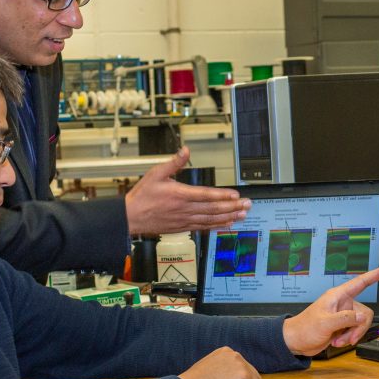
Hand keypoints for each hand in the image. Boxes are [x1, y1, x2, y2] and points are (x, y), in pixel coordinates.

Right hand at [125, 147, 250, 235]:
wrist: (132, 217)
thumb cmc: (143, 196)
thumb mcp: (156, 173)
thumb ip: (174, 163)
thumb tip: (185, 151)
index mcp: (180, 194)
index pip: (206, 195)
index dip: (222, 195)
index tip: (235, 195)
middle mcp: (185, 209)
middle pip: (213, 208)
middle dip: (232, 206)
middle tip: (247, 204)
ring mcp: (185, 219)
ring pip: (211, 219)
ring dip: (228, 216)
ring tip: (242, 214)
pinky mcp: (184, 227)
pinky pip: (204, 227)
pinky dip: (217, 226)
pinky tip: (227, 224)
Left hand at [282, 264, 378, 356]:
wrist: (296, 341)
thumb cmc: (305, 328)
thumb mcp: (325, 323)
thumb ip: (345, 319)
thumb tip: (363, 317)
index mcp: (338, 296)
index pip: (361, 282)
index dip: (376, 274)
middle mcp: (342, 303)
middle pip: (365, 313)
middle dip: (359, 328)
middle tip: (349, 338)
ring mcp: (343, 315)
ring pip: (361, 323)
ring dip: (352, 335)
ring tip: (338, 340)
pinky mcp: (342, 325)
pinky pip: (355, 331)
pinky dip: (348, 338)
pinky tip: (337, 341)